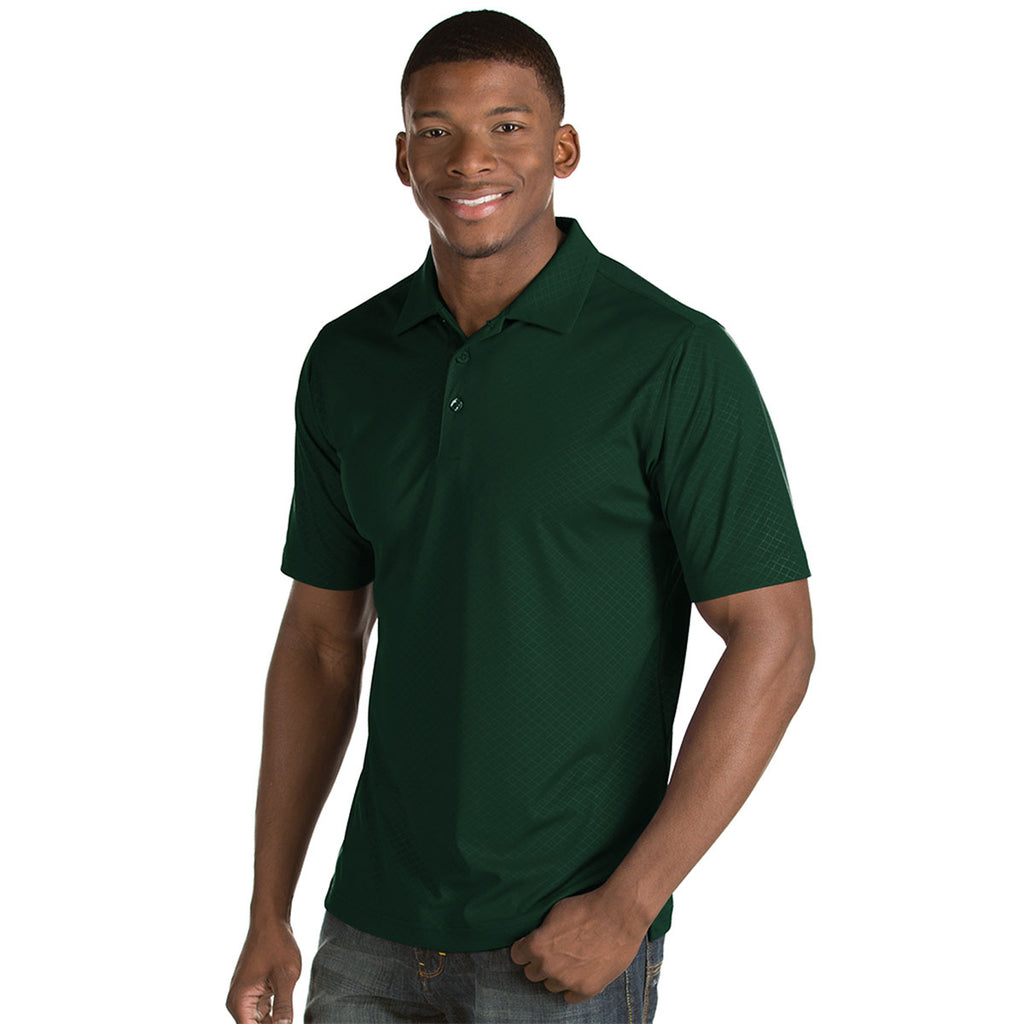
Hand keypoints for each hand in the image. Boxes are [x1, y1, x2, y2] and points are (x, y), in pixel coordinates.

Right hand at [226, 917, 301, 1022]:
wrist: (271, 920)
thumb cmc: (276, 943)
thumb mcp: (285, 976)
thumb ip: (283, 1006)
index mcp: (240, 1002)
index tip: (285, 1023)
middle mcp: (238, 1002)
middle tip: (288, 1018)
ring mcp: (246, 996)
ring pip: (261, 1022)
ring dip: (276, 1022)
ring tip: (288, 1015)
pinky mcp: (254, 990)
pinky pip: (264, 1011)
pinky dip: (276, 1014)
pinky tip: (288, 1015)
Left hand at [509, 887, 647, 1004]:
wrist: (619, 914)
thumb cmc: (587, 907)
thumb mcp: (555, 911)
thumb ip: (542, 931)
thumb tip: (536, 938)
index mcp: (537, 946)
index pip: (517, 956)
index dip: (524, 949)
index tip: (532, 945)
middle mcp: (548, 966)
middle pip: (531, 973)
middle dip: (540, 962)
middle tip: (554, 951)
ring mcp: (567, 980)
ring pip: (551, 986)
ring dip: (557, 975)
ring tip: (571, 960)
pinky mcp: (586, 989)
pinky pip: (569, 997)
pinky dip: (573, 987)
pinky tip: (581, 972)